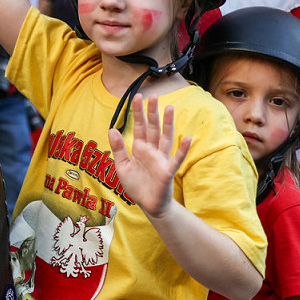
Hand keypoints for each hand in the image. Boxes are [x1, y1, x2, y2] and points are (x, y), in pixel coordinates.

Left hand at [107, 94, 192, 218]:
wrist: (148, 205)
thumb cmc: (137, 185)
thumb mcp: (121, 166)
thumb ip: (118, 148)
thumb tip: (112, 129)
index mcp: (140, 148)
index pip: (139, 127)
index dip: (138, 112)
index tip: (136, 96)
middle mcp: (152, 151)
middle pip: (153, 128)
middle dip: (152, 112)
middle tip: (153, 95)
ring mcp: (161, 159)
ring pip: (165, 138)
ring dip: (168, 124)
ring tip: (170, 108)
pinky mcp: (167, 171)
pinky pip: (176, 159)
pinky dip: (182, 149)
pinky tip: (187, 138)